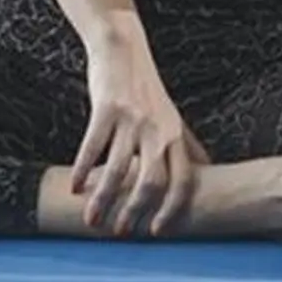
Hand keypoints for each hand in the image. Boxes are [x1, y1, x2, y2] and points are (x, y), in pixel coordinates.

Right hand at [74, 31, 208, 238]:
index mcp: (175, 136)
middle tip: (120, 232)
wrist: (123, 49)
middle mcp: (158, 130)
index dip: (171, 210)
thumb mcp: (173, 116)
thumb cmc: (147, 87)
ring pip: (118, 169)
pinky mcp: (107, 108)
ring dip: (104, 199)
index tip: (156, 231)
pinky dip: (82, 169)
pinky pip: (92, 146)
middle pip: (151, 181)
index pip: (182, 181)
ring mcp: (133, 120)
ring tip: (91, 219)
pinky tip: (74, 187)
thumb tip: (207, 168)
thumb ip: (187, 143)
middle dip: (135, 211)